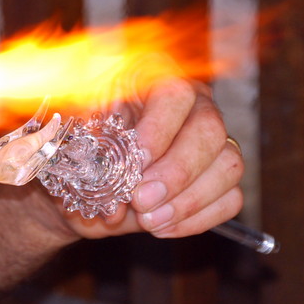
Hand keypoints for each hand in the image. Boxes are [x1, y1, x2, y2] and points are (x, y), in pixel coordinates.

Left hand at [59, 77, 243, 239]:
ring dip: (187, 201)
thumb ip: (87, 147)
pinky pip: (231, 198)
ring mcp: (214, 139)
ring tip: (148, 219)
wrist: (82, 178)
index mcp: (154, 77)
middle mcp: (194, 103)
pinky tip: (162, 225)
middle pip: (210, 130)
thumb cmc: (79, 144)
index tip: (136, 161)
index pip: (174, 94)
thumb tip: (103, 177)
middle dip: (176, 172)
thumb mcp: (72, 132)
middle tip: (142, 200)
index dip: (158, 129)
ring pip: (228, 166)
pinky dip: (197, 218)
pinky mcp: (221, 176)